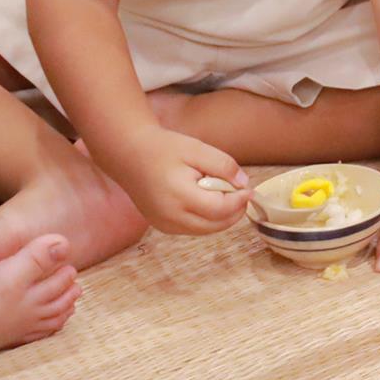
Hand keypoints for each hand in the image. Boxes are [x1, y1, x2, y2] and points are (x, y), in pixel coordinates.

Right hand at [114, 123, 250, 234]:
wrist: (129, 154)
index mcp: (178, 196)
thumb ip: (223, 166)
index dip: (239, 201)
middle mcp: (170, 217)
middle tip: (242, 193)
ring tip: (223, 193)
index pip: (219, 209)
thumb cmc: (164, 149)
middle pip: (215, 225)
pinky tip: (207, 199)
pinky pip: (193, 228)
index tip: (249, 189)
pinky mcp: (162, 226)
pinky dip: (207, 219)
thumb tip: (244, 183)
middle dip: (234, 212)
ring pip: (205, 230)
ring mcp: (164, 225)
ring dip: (222, 217)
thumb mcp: (198, 149)